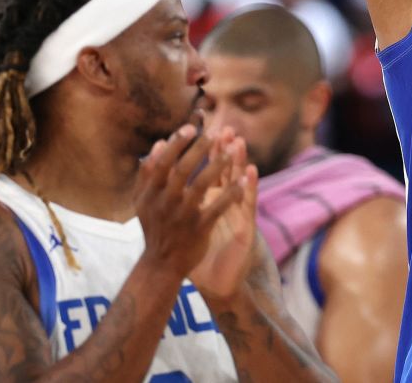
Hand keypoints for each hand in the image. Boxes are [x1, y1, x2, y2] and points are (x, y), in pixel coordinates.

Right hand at [135, 124, 241, 281]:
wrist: (161, 264)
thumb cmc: (155, 226)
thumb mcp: (143, 201)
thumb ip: (148, 174)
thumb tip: (159, 144)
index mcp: (150, 193)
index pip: (162, 163)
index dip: (176, 144)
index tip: (190, 127)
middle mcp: (164, 203)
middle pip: (182, 171)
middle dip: (199, 150)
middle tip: (216, 133)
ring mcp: (182, 216)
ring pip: (201, 186)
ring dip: (218, 166)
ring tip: (232, 150)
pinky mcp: (199, 228)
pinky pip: (218, 207)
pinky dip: (232, 193)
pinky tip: (244, 181)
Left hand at [189, 131, 258, 298]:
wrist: (216, 283)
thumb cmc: (199, 253)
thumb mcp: (187, 225)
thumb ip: (177, 204)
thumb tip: (160, 184)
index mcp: (210, 201)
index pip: (209, 170)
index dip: (207, 151)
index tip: (201, 130)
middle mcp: (224, 203)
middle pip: (225, 170)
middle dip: (223, 149)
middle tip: (225, 128)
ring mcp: (236, 214)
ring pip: (239, 182)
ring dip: (239, 162)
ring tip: (239, 142)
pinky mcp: (245, 227)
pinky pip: (248, 204)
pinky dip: (249, 187)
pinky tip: (251, 173)